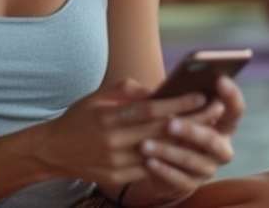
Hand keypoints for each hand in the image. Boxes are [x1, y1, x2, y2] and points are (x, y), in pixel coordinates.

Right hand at [37, 79, 206, 186]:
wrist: (53, 151)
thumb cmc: (78, 119)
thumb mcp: (96, 96)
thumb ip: (126, 90)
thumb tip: (156, 89)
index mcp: (108, 118)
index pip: (149, 110)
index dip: (176, 103)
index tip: (200, 95)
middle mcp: (112, 142)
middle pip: (159, 131)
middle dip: (190, 121)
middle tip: (215, 111)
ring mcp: (115, 163)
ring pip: (158, 153)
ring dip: (185, 142)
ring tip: (209, 131)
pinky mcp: (117, 178)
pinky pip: (149, 169)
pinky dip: (169, 160)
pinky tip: (187, 151)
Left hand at [137, 77, 243, 196]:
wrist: (166, 160)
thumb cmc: (171, 124)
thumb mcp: (173, 108)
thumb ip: (172, 96)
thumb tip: (155, 88)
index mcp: (223, 125)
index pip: (235, 110)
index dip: (231, 96)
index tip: (219, 79)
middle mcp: (221, 148)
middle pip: (213, 140)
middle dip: (192, 131)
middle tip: (169, 124)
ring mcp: (208, 168)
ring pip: (192, 161)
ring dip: (169, 152)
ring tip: (145, 145)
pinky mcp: (191, 185)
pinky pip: (179, 180)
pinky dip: (163, 170)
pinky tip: (148, 161)